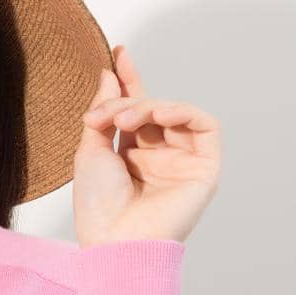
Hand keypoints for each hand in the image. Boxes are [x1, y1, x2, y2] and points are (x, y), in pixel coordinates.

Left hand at [72, 43, 220, 247]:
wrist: (115, 242)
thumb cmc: (99, 206)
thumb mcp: (90, 150)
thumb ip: (104, 111)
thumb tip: (108, 74)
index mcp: (131, 154)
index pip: (135, 107)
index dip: (128, 78)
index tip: (118, 52)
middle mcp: (159, 156)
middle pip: (151, 107)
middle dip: (126, 101)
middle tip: (104, 116)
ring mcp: (182, 162)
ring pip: (174, 113)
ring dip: (149, 106)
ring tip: (127, 119)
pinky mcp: (205, 169)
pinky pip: (205, 127)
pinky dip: (184, 112)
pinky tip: (161, 113)